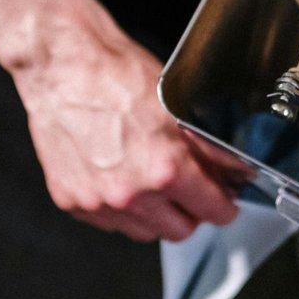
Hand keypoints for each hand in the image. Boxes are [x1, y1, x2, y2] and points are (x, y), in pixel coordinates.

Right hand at [7, 8, 238, 242]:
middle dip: (191, 212)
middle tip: (189, 190)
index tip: (223, 203)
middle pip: (180, 231)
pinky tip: (120, 177)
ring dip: (154, 215)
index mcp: (165, 169)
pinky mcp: (71, 201)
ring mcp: (98, 201)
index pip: (212, 211)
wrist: (63, 67)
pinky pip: (108, 222)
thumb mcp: (178, 107)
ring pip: (143, 232)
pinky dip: (119, 209)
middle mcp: (131, 193)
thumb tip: (235, 172)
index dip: (223, 206)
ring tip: (150, 181)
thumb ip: (210, 150)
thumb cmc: (115, 75)